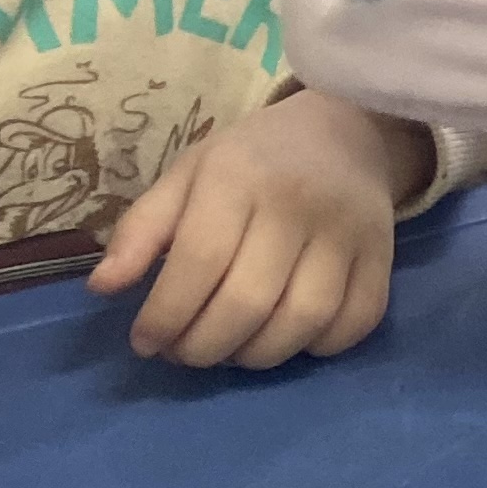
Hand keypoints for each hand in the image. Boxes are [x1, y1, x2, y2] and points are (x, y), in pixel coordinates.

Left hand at [89, 93, 429, 371]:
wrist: (346, 132)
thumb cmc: (253, 160)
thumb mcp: (188, 175)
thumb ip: (142, 229)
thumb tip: (102, 289)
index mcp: (238, 176)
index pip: (199, 262)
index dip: (165, 315)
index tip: (145, 342)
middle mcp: (297, 203)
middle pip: (249, 302)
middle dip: (204, 346)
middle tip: (184, 353)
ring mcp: (348, 232)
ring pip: (303, 321)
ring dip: (256, 355)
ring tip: (230, 350)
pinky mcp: (384, 257)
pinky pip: (353, 324)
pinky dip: (317, 347)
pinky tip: (287, 338)